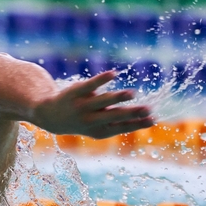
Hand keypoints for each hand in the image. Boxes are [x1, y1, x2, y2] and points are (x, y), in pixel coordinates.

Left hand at [32, 71, 153, 138]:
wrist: (51, 116)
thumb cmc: (83, 120)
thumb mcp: (99, 126)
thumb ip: (121, 121)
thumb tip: (150, 118)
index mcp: (99, 131)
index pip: (121, 128)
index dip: (137, 124)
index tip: (154, 119)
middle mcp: (90, 120)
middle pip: (114, 116)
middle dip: (130, 113)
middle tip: (148, 109)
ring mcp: (82, 106)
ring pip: (102, 102)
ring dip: (117, 98)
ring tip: (132, 93)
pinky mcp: (75, 92)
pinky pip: (90, 85)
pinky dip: (101, 80)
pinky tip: (114, 74)